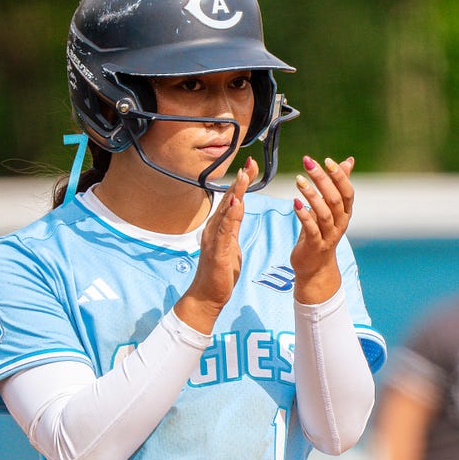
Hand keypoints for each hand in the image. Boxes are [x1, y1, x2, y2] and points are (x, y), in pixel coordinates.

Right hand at [175, 159, 253, 333]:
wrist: (207, 296)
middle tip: (250, 163)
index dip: (241, 183)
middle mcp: (213, 229)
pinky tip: (237, 203)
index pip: (232, 200)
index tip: (251, 166)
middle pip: (228, 200)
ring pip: (226, 211)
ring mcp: (213, 239)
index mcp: (218, 227)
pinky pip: (225, 230)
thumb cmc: (219, 273)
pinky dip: (231, 215)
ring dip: (236, 192)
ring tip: (244, 175)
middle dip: (240, 181)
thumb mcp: (230, 245)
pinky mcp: (218, 252)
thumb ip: (233, 226)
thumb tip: (239, 208)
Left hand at [290, 155, 354, 303]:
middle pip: (335, 199)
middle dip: (322, 180)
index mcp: (345, 213)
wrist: (315, 267)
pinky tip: (295, 203)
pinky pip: (311, 229)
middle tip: (308, 163)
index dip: (339, 176)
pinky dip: (304, 215)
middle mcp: (340, 224)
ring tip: (299, 180)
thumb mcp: (330, 207)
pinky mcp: (315, 245)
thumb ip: (338, 184)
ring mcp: (329, 236)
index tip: (327, 160)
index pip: (347, 192)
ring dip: (312, 196)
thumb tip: (348, 161)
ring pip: (324, 214)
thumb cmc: (321, 232)